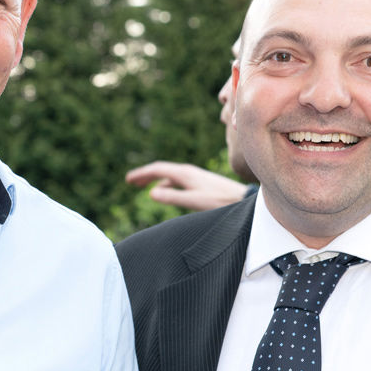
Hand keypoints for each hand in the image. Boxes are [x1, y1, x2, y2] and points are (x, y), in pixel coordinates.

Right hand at [125, 161, 249, 210]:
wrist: (242, 198)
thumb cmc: (219, 201)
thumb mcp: (194, 201)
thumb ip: (173, 197)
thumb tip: (151, 192)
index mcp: (184, 173)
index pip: (157, 169)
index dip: (142, 174)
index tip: (128, 180)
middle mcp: (188, 171)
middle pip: (162, 169)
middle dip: (145, 174)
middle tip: (131, 181)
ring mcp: (194, 176)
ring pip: (169, 175)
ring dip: (155, 179)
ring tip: (144, 186)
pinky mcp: (200, 181)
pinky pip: (177, 179)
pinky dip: (166, 183)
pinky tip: (165, 190)